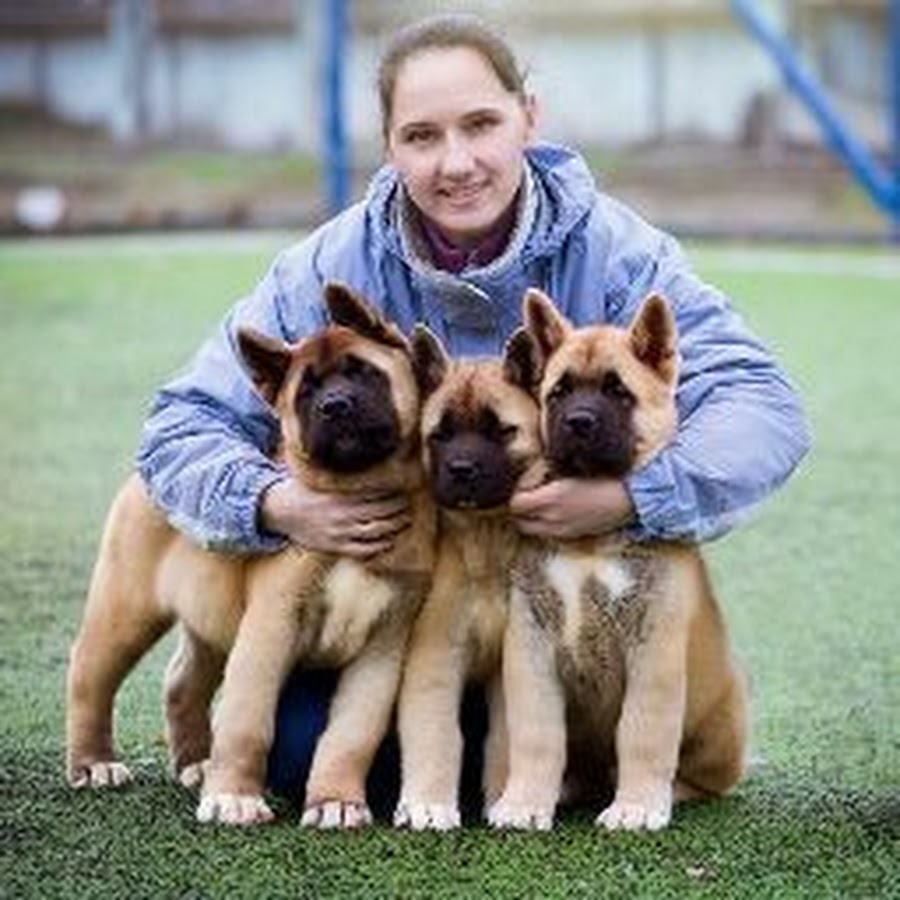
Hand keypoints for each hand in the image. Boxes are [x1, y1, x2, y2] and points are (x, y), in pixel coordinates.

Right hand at [260, 478, 410, 557]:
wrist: (281, 511)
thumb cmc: (305, 490)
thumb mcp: (323, 478)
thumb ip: (345, 475)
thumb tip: (367, 458)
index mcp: (341, 495)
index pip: (375, 495)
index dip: (394, 494)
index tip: (406, 490)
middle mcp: (342, 515)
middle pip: (381, 513)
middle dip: (399, 510)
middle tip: (409, 506)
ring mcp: (339, 533)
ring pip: (376, 532)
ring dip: (395, 528)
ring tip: (405, 521)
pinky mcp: (335, 547)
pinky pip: (363, 551)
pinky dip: (379, 547)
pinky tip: (389, 541)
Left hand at [510, 478, 634, 539]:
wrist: (631, 498)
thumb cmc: (603, 477)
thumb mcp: (570, 472)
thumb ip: (546, 478)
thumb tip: (529, 479)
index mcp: (551, 499)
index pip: (515, 505)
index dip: (515, 495)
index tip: (520, 485)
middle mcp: (554, 519)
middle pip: (521, 522)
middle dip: (519, 511)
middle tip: (526, 496)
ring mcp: (564, 531)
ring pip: (534, 531)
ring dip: (532, 519)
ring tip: (540, 504)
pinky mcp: (575, 536)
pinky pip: (550, 534)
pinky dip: (547, 525)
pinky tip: (556, 512)